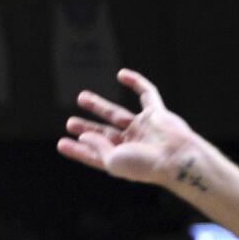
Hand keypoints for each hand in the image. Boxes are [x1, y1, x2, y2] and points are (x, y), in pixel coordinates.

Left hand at [57, 69, 211, 190]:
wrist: (176, 157)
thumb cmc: (145, 164)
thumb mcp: (113, 160)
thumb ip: (97, 148)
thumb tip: (83, 137)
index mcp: (122, 160)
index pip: (95, 154)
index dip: (78, 150)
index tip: (61, 144)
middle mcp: (132, 145)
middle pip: (104, 134)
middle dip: (87, 128)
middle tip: (70, 123)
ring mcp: (145, 128)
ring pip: (118, 114)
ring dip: (99, 106)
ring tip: (81, 97)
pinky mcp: (157, 113)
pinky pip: (147, 94)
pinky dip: (136, 82)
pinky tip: (122, 75)